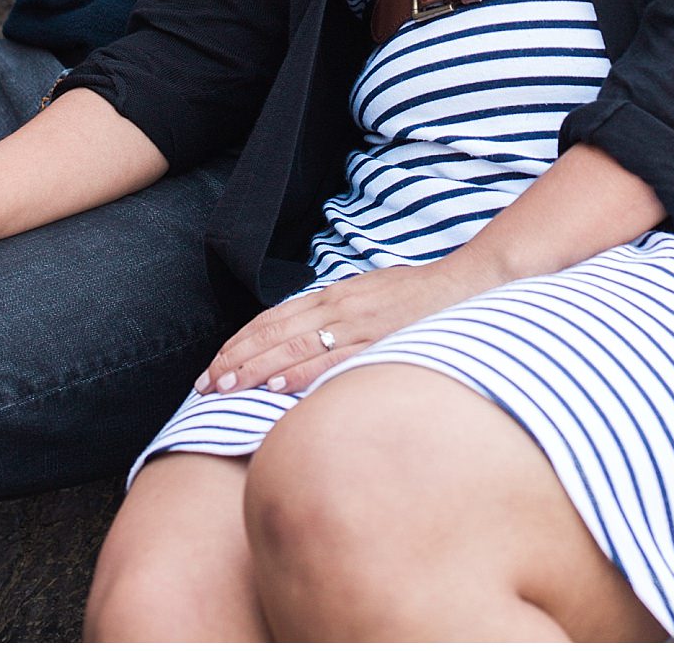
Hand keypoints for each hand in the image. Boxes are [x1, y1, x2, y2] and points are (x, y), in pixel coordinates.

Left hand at [195, 258, 476, 398]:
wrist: (468, 284)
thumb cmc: (423, 297)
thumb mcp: (374, 297)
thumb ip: (344, 316)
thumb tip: (316, 341)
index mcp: (336, 295)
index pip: (275, 318)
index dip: (241, 341)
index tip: (216, 365)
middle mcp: (339, 306)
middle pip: (274, 332)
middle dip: (235, 359)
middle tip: (205, 385)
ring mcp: (357, 324)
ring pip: (292, 346)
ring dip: (253, 369)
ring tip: (224, 389)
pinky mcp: (376, 341)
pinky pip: (330, 360)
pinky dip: (299, 372)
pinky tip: (274, 386)